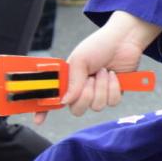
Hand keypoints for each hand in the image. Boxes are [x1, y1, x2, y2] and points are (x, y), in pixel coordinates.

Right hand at [33, 11, 161, 124]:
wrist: (123, 40)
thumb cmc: (98, 46)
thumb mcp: (80, 60)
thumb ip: (73, 82)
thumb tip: (64, 101)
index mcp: (68, 81)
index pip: (53, 99)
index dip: (44, 110)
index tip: (38, 120)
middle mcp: (81, 89)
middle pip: (77, 110)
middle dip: (85, 95)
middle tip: (90, 78)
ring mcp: (98, 93)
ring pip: (96, 106)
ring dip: (101, 87)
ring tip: (103, 70)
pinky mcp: (114, 93)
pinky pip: (112, 102)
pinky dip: (114, 87)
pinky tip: (113, 75)